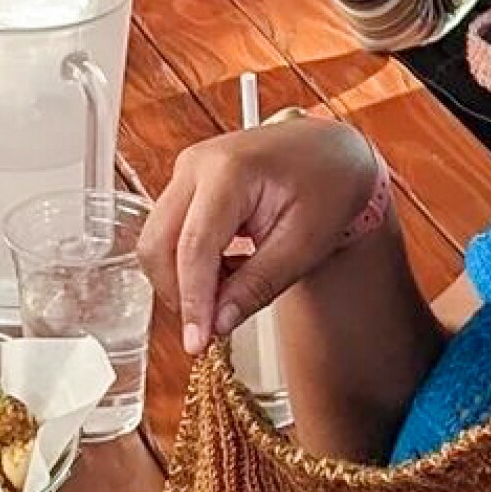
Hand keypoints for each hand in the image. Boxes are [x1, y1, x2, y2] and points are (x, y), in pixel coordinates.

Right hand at [140, 117, 379, 355]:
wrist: (333, 150)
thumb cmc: (329, 184)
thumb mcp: (304, 244)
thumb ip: (258, 285)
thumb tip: (219, 322)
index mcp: (230, 170)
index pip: (194, 246)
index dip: (193, 300)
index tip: (197, 341)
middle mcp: (197, 164)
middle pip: (158, 243)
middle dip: (178, 292)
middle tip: (213, 324)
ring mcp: (188, 170)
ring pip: (157, 239)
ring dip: (183, 278)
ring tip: (230, 290)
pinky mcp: (188, 183)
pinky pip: (170, 231)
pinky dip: (189, 263)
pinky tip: (226, 271)